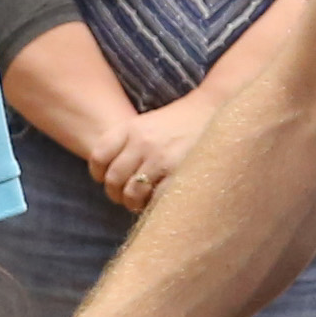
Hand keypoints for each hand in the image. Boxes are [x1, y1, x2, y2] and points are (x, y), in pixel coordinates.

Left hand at [96, 94, 215, 210]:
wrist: (216, 110)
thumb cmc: (183, 121)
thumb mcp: (149, 123)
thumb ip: (128, 143)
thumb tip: (112, 176)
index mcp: (131, 128)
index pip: (99, 157)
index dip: (99, 174)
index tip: (106, 180)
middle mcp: (142, 142)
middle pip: (113, 179)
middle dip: (116, 194)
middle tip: (125, 198)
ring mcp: (160, 159)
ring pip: (131, 194)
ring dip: (133, 203)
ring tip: (141, 203)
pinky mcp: (178, 174)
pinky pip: (155, 200)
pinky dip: (153, 206)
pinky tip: (158, 203)